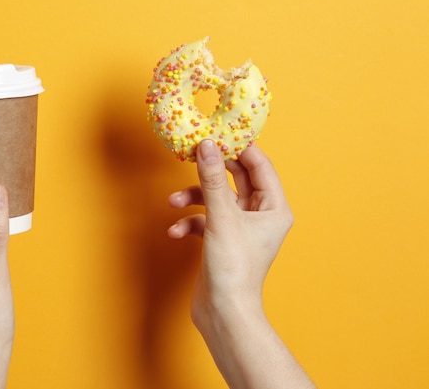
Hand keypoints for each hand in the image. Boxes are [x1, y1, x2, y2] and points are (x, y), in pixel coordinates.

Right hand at [168, 140, 313, 388]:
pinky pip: (205, 220)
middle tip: (193, 152)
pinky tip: (177, 233)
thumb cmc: (234, 269)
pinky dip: (190, 222)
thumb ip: (212, 179)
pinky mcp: (222, 241)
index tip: (218, 132)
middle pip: (236, 179)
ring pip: (216, 199)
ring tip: (173, 202)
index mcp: (273, 208)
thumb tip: (206, 145)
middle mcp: (260, 216)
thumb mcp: (221, 217)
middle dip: (211, 170)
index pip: (260, 166)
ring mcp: (240, 229)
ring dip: (193, 198)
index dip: (240, 147)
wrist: (223, 313)